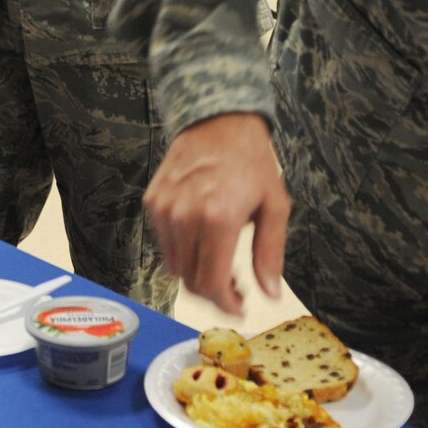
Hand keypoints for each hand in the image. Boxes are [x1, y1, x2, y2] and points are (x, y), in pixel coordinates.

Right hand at [145, 113, 288, 316]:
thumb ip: (270, 253)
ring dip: (196, 273)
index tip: (239, 306)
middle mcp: (185, 216)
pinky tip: (202, 236)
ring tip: (219, 259)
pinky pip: (165, 243)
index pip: (211, 284)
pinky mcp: (153, 201)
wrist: (218, 121)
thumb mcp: (274, 205)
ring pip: (175, 266)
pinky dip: (182, 249)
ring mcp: (165, 209)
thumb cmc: (251, 161)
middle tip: (235, 285)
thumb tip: (270, 294)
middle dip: (214, 291)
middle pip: (191, 280)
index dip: (225, 304)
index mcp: (218, 219)